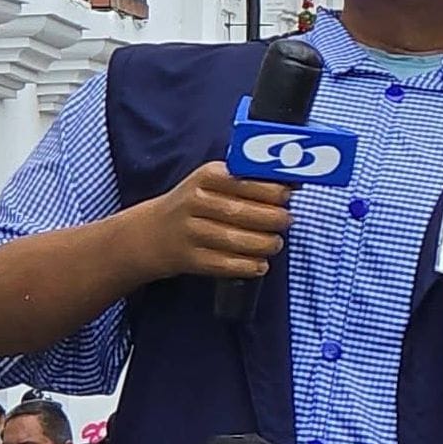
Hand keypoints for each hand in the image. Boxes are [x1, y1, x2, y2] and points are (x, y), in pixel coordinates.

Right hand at [138, 162, 293, 280]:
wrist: (149, 235)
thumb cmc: (193, 205)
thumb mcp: (211, 183)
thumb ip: (248, 181)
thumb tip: (294, 182)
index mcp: (205, 177)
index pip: (243, 181)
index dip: (271, 190)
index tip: (288, 195)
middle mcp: (195, 202)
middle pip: (241, 212)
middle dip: (272, 218)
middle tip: (287, 221)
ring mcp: (190, 232)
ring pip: (235, 240)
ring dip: (264, 244)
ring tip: (276, 243)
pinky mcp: (189, 259)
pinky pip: (225, 264)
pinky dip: (248, 266)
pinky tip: (261, 264)